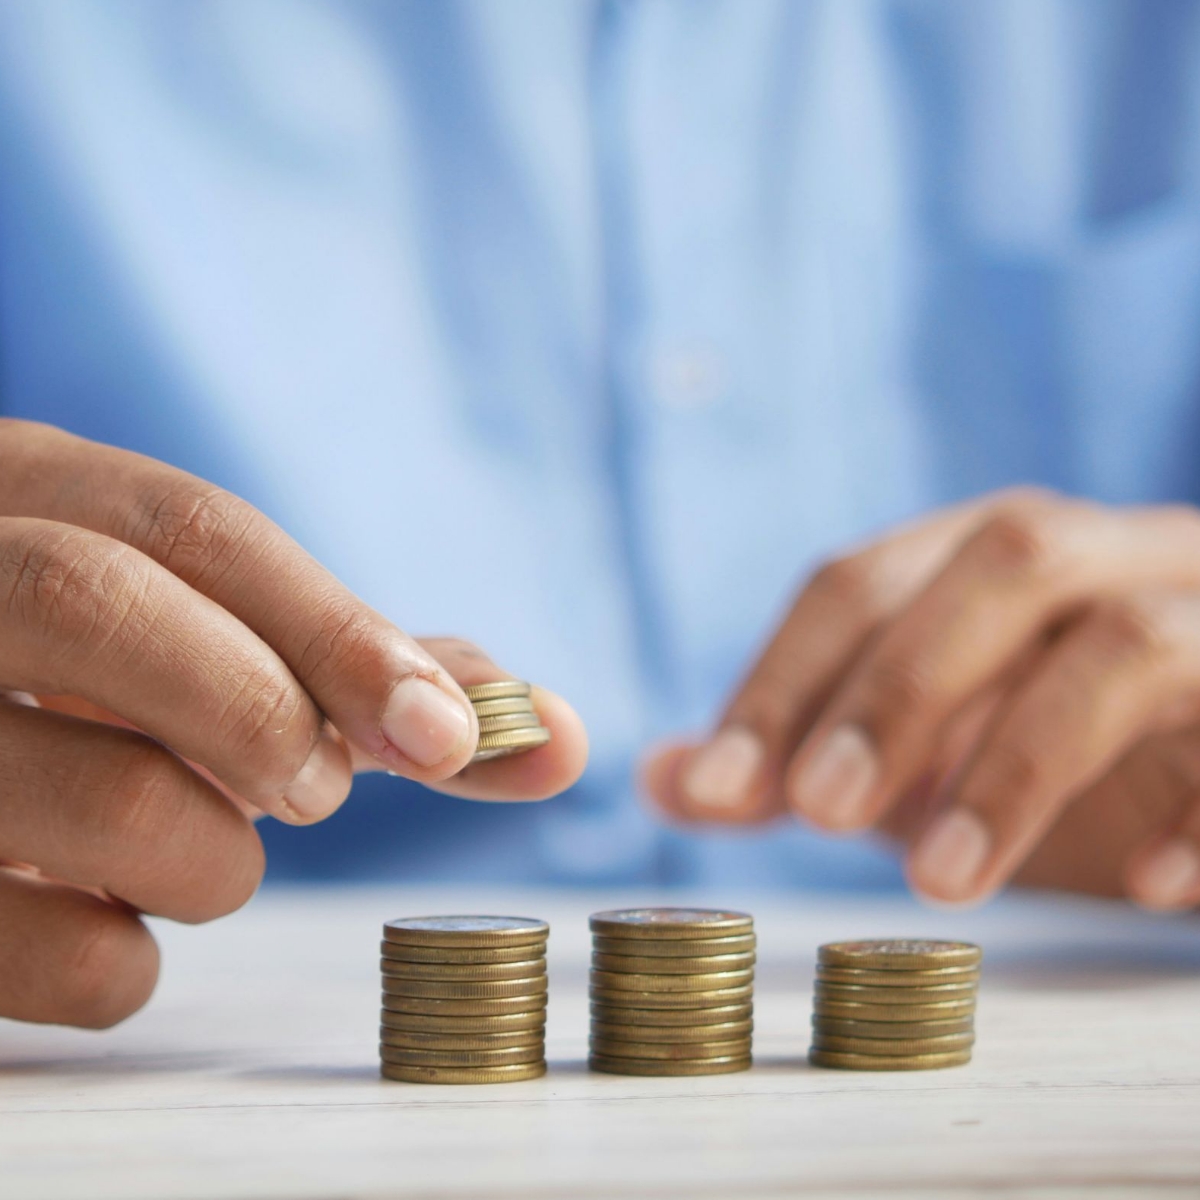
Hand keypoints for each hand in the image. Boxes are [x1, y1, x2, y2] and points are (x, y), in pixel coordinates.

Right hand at [0, 420, 586, 1027]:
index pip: (199, 530)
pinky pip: (58, 956)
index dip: (340, 633)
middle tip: (314, 790)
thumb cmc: (103, 690)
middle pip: (107, 604)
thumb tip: (559, 735)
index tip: (446, 733)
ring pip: (105, 798)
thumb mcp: (210, 641)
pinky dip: (128, 961)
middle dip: (261, 712)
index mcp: (32, 495)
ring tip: (199, 852)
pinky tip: (107, 915)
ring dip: (213, 859)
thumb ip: (372, 675)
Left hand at [644, 488, 1199, 910]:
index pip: (865, 580)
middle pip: (1006, 561)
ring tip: (938, 883)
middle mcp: (1112, 555)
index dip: (782, 677)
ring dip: (1019, 763)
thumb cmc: (1056, 752)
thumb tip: (662, 777)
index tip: (715, 791)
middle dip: (899, 686)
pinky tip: (1148, 889)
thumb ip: (801, 756)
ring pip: (1128, 643)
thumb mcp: (920, 757)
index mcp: (997, 554)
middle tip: (815, 812)